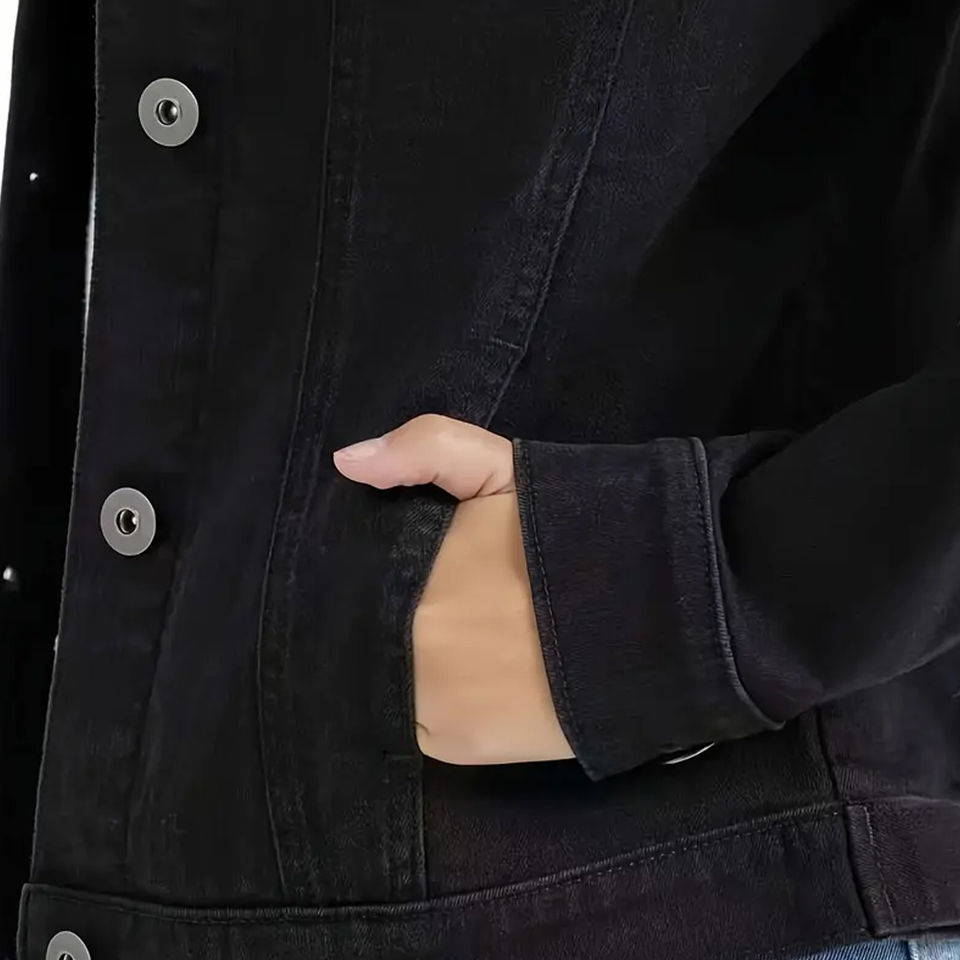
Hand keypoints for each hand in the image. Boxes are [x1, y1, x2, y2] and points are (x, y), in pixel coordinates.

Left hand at [332, 413, 574, 765]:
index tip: (397, 571)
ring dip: (404, 664)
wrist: (661, 618)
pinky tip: (465, 675)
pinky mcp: (461, 747)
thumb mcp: (505, 468)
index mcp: (410, 577)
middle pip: (369, 634)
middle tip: (436, 603)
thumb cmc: (578, 537)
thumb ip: (427, 448)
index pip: (354, 584)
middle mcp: (409, 650)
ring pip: (389, 679)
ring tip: (452, 638)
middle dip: (389, 618)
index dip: (368, 577)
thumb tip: (347, 462)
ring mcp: (432, 706)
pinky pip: (418, 721)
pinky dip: (431, 700)